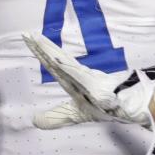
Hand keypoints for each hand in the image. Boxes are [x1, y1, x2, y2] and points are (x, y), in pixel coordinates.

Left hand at [22, 32, 154, 129]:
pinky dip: (68, 68)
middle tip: (26, 34)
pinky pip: (79, 76)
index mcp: (71, 80)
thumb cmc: (103, 107)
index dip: (39, 51)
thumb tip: (33, 120)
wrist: (128, 108)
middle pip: (55, 59)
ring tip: (38, 41)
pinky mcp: (94, 86)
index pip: (51, 63)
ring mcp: (86, 79)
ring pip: (65, 63)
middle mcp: (77, 76)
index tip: (28, 37)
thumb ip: (56, 116)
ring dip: (51, 52)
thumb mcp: (74, 115)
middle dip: (40, 46)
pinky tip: (57, 61)